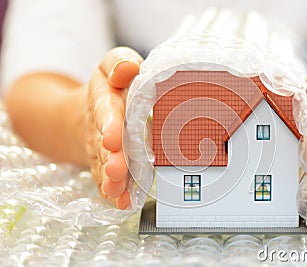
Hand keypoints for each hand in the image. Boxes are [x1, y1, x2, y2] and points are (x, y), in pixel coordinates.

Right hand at [84, 47, 142, 208]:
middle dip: (112, 156)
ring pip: (104, 165)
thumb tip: (128, 69)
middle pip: (104, 143)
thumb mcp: (110, 66)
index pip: (106, 110)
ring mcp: (101, 149)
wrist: (87, 113)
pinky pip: (105, 179)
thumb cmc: (109, 87)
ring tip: (118, 188)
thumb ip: (119, 63)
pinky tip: (122, 203)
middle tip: (117, 168)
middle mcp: (99, 128)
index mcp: (104, 99)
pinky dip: (113, 193)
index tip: (114, 137)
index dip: (110, 123)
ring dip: (111, 179)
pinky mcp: (104, 165)